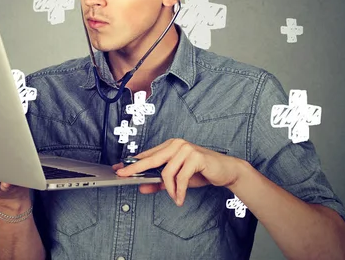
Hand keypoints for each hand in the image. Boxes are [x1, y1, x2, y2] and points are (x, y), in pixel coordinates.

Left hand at [114, 138, 243, 205]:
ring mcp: (186, 149)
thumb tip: (141, 187)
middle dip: (135, 169)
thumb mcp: (177, 179)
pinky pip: (181, 177)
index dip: (132, 163)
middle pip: (151, 159)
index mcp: (170, 146)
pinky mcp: (195, 157)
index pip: (147, 155)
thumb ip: (159, 183)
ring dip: (169, 189)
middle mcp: (176, 144)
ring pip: (167, 172)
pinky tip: (180, 199)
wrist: (225, 170)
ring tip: (175, 198)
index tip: (119, 169)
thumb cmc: (201, 172)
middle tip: (124, 177)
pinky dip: (179, 191)